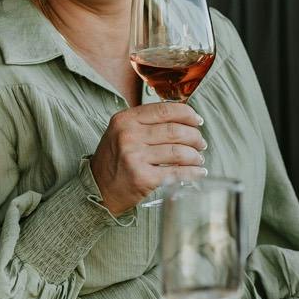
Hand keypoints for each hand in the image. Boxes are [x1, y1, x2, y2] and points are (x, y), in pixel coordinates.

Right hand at [89, 102, 207, 214]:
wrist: (97, 188)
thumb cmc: (115, 159)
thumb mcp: (122, 132)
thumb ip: (146, 122)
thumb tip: (184, 117)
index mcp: (125, 120)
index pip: (165, 110)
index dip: (187, 114)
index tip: (197, 121)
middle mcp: (128, 136)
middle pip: (175, 131)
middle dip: (195, 137)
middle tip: (201, 143)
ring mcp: (135, 157)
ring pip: (179, 151)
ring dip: (195, 156)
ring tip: (199, 159)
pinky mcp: (143, 178)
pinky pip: (176, 172)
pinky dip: (192, 172)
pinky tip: (198, 173)